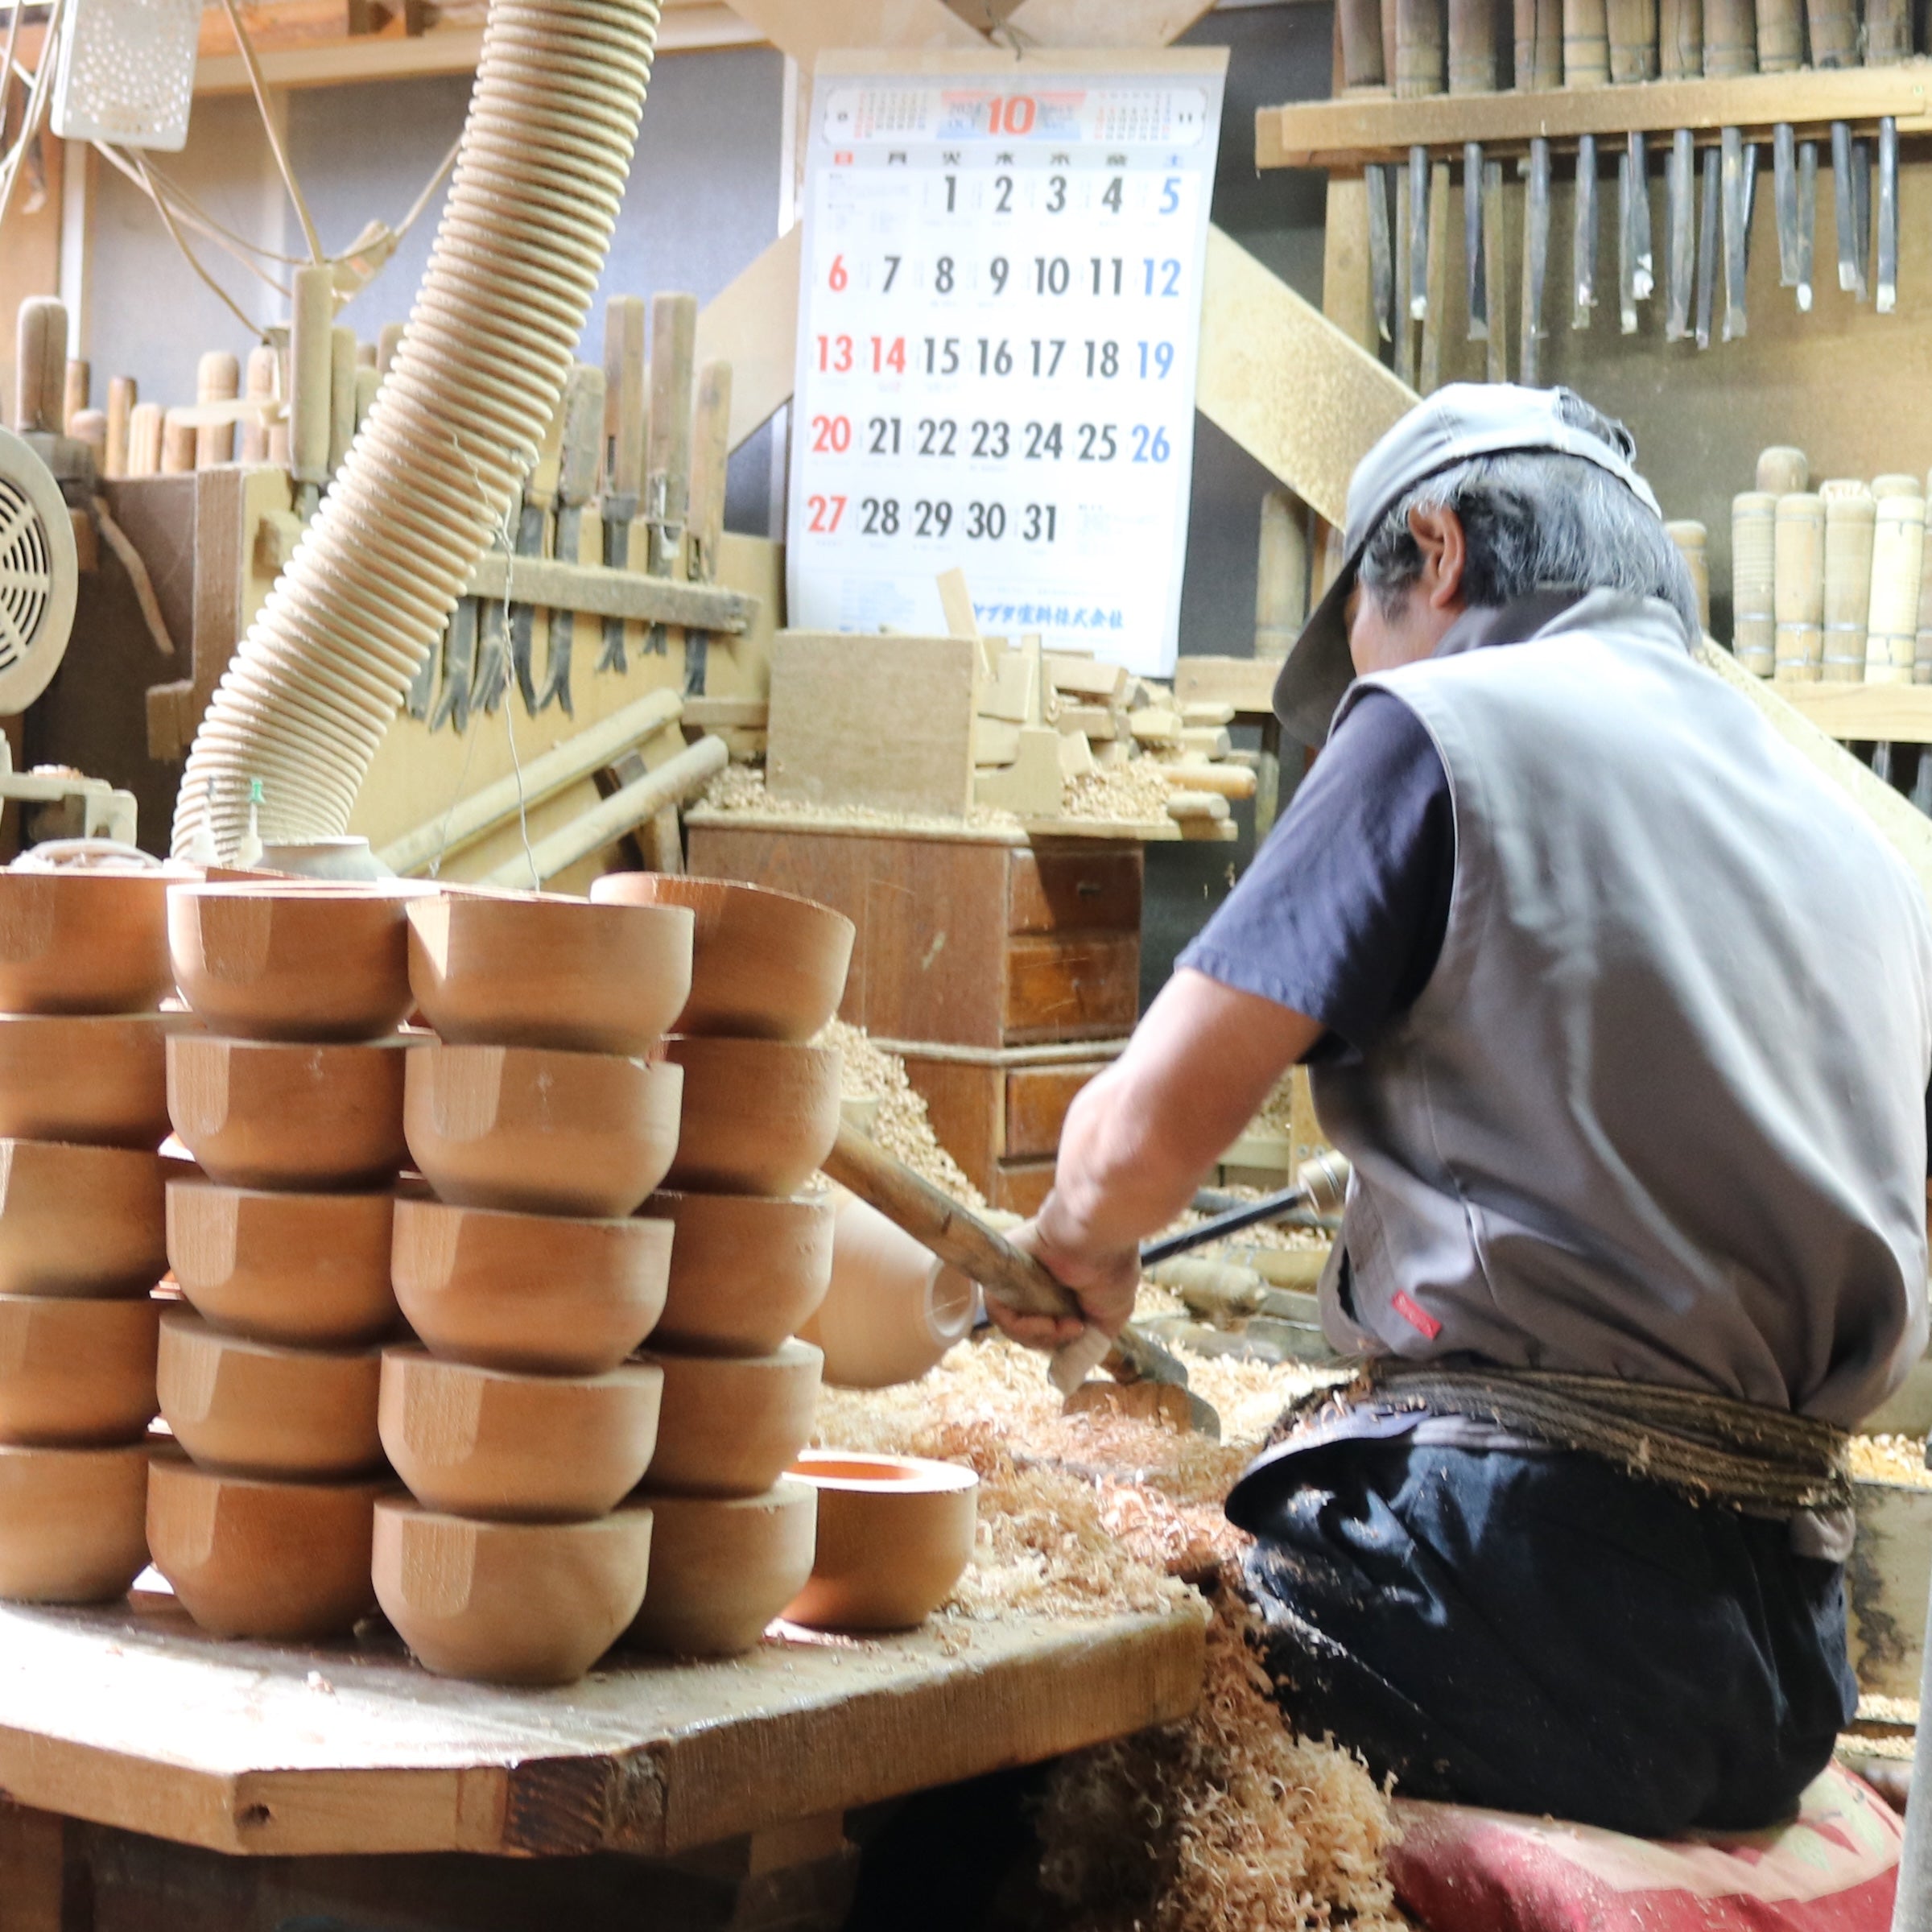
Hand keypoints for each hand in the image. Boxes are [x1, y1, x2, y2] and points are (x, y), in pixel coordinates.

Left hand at [983, 1215, 1139, 1351]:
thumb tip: (1064, 1379)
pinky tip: (1049, 1321)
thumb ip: (1089, 1344)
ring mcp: (1018, 1276)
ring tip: (1065, 1325)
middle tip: (1074, 1330)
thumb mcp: (1109, 1316)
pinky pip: (999, 1310)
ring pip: (1013, 1325)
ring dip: (1040, 1336)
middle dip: (1050, 1340)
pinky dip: (1023, 1326)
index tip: (1078, 1335)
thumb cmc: (1111, 1267)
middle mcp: (1037, 1283)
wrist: (1098, 1236)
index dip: (1058, 1340)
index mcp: (1061, 1290)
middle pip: (1028, 1330)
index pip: (1045, 1327)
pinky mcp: (1001, 1267)